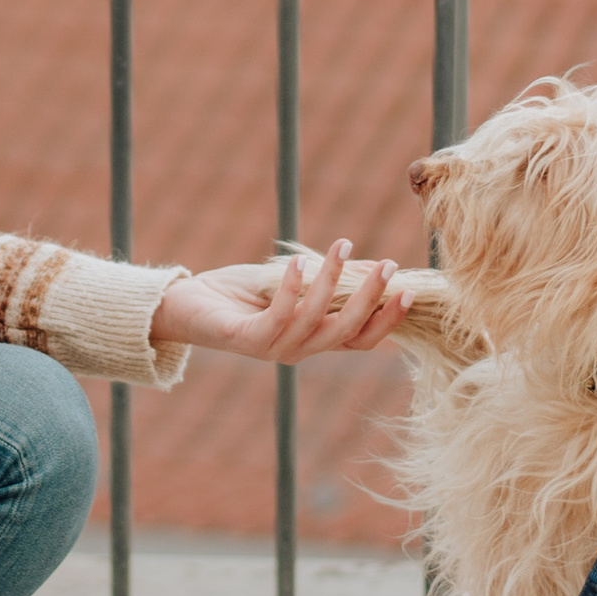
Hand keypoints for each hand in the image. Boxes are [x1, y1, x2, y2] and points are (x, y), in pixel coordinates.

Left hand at [148, 239, 412, 364]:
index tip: (409, 289)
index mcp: (314, 340)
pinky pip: (278, 317)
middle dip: (371, 299)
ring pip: (316, 321)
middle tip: (388, 266)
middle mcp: (300, 350)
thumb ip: (331, 280)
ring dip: (332, 281)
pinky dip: (291, 289)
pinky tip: (298, 262)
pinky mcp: (248, 340)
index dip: (388, 319)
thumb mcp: (294, 281)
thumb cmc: (241, 293)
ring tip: (342, 245)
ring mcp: (275, 349)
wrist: (186, 306)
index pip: (363, 339)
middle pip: (348, 333)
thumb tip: (376, 267)